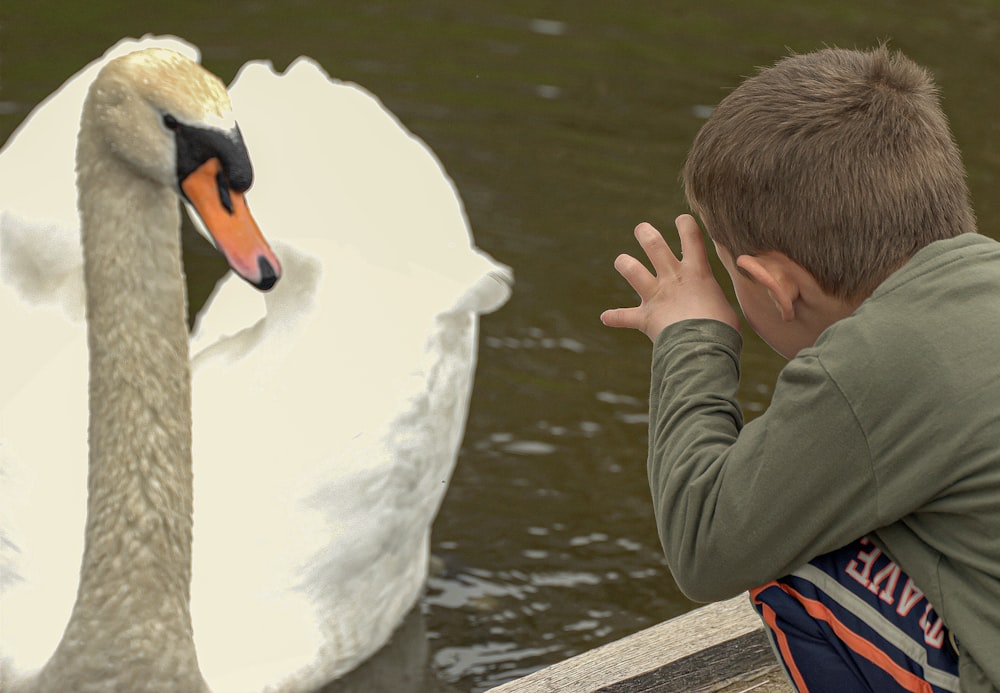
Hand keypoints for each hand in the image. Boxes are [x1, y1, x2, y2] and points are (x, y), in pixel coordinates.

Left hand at [600, 215, 739, 340]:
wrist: (702, 348)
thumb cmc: (722, 330)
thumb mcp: (725, 306)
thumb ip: (714, 300)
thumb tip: (716, 308)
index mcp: (697, 272)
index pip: (692, 236)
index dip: (685, 224)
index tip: (681, 220)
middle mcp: (673, 278)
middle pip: (654, 244)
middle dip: (645, 232)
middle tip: (641, 229)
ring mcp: (656, 296)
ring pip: (631, 269)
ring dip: (624, 263)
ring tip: (621, 261)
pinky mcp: (644, 317)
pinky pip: (623, 316)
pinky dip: (614, 317)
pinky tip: (606, 317)